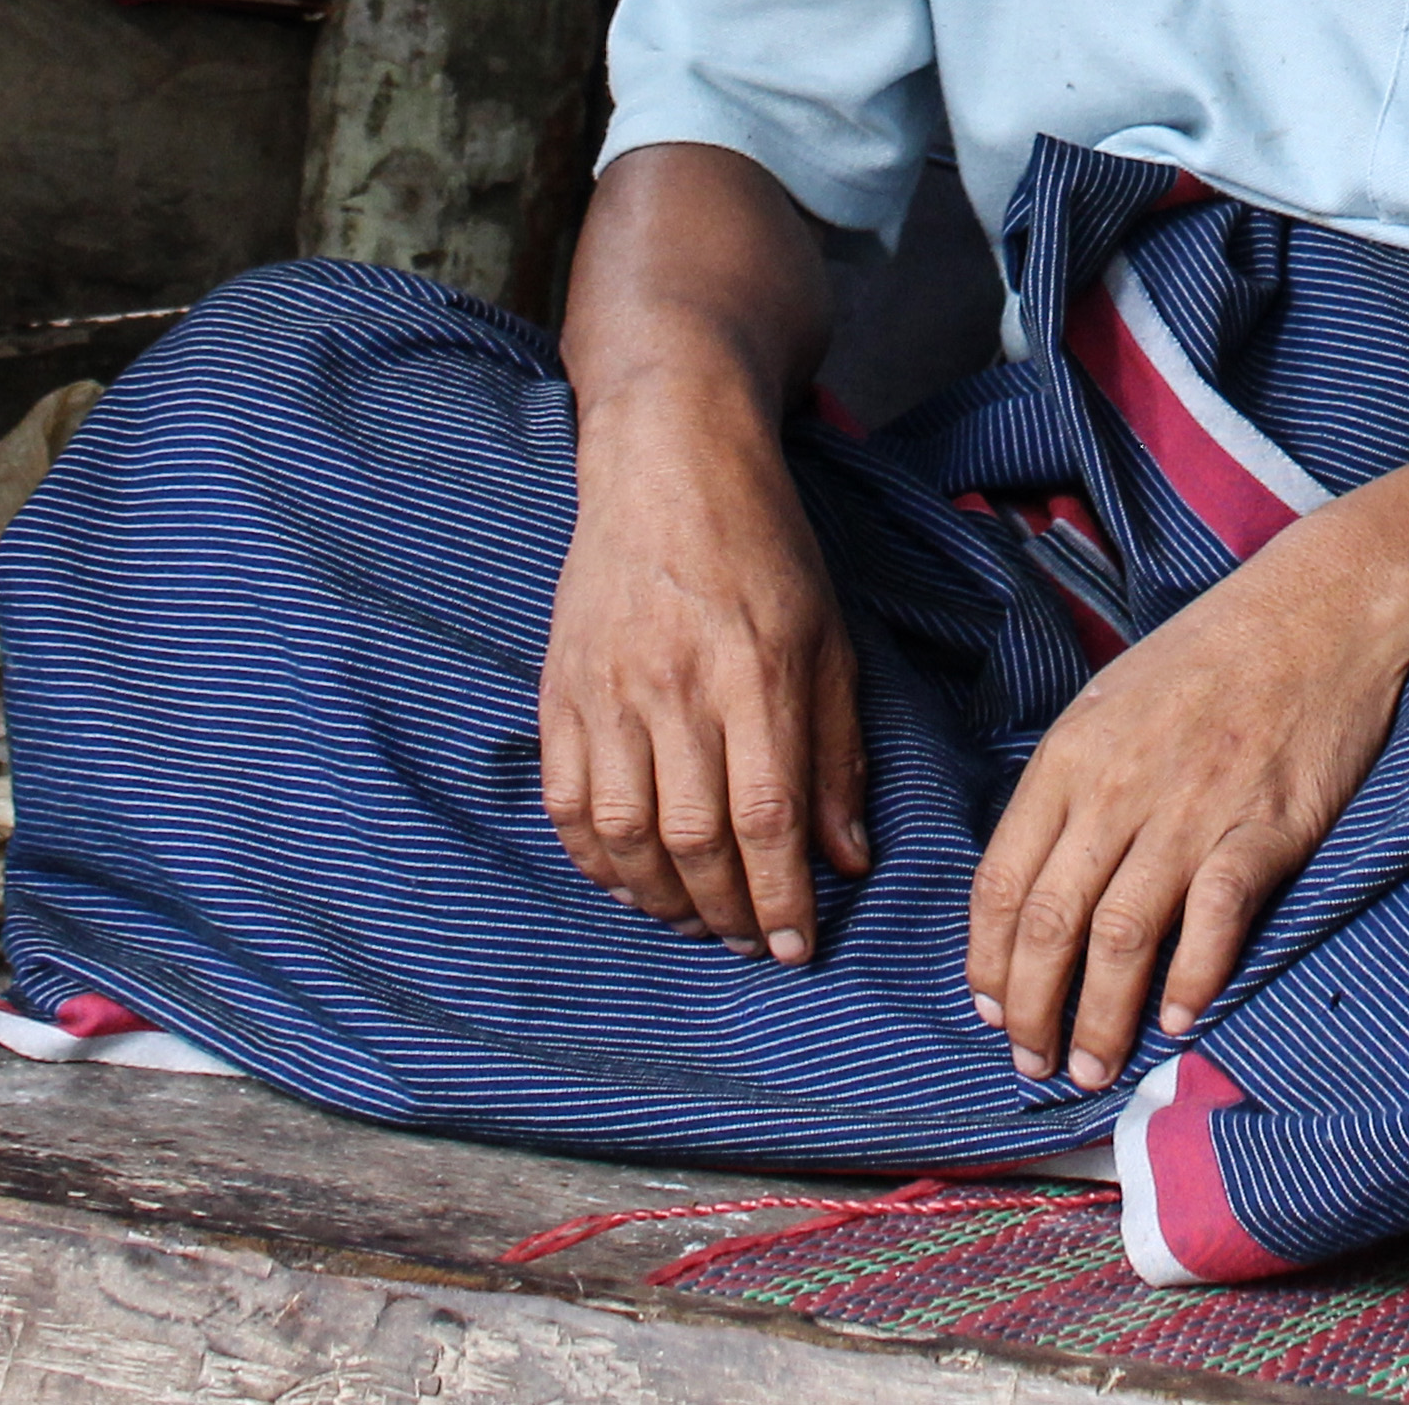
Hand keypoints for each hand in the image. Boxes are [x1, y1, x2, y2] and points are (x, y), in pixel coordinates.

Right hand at [539, 372, 873, 961]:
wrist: (666, 461)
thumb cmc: (763, 547)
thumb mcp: (828, 638)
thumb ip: (837, 751)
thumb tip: (847, 859)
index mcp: (756, 672)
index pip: (767, 818)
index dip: (781, 898)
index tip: (796, 947)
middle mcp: (676, 686)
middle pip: (693, 839)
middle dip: (725, 913)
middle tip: (749, 943)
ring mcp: (608, 688)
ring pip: (622, 833)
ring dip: (659, 898)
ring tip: (693, 919)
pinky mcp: (561, 687)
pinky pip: (564, 800)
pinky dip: (593, 858)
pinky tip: (629, 879)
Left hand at [966, 512, 1408, 1088]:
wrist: (1319, 612)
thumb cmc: (1210, 659)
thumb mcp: (1110, 703)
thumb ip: (1072, 786)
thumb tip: (1039, 874)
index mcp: (1069, 757)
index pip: (1003, 880)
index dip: (991, 960)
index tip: (991, 1010)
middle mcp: (1118, 789)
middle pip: (1051, 923)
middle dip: (1033, 1009)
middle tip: (1032, 1066)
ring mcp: (1191, 811)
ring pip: (1121, 938)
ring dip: (1101, 1018)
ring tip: (1092, 1068)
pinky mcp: (1263, 829)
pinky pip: (1214, 920)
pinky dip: (1191, 979)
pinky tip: (1178, 1022)